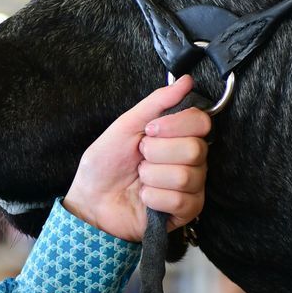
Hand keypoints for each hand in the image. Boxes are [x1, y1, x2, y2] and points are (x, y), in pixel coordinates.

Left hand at [62, 77, 212, 241]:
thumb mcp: (126, 126)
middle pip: (195, 149)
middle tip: (140, 158)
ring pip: (185, 176)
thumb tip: (186, 81)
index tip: (149, 131)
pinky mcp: (187, 211)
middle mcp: (191, 160)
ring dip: (152, 177)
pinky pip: (180, 201)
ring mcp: (192, 187)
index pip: (201, 122)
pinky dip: (153, 198)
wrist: (91, 200)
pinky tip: (144, 198)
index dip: (175, 125)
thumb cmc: (107, 163)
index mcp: (180, 136)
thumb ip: (157, 102)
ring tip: (140, 179)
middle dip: (156, 153)